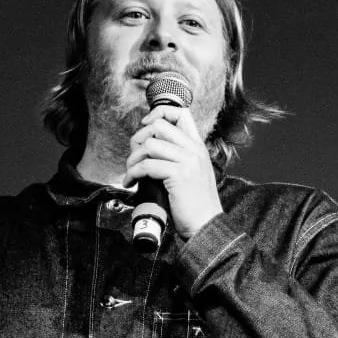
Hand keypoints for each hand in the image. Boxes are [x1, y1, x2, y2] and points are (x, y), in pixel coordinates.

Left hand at [125, 104, 221, 239]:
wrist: (206, 224)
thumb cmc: (195, 204)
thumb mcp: (191, 172)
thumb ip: (177, 156)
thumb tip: (148, 146)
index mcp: (197, 146)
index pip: (180, 113)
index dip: (159, 114)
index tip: (146, 126)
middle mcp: (194, 149)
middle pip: (159, 125)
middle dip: (138, 139)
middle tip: (133, 157)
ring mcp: (188, 161)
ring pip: (149, 144)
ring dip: (133, 159)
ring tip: (131, 173)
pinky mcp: (178, 174)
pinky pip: (147, 165)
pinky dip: (133, 173)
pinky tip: (131, 182)